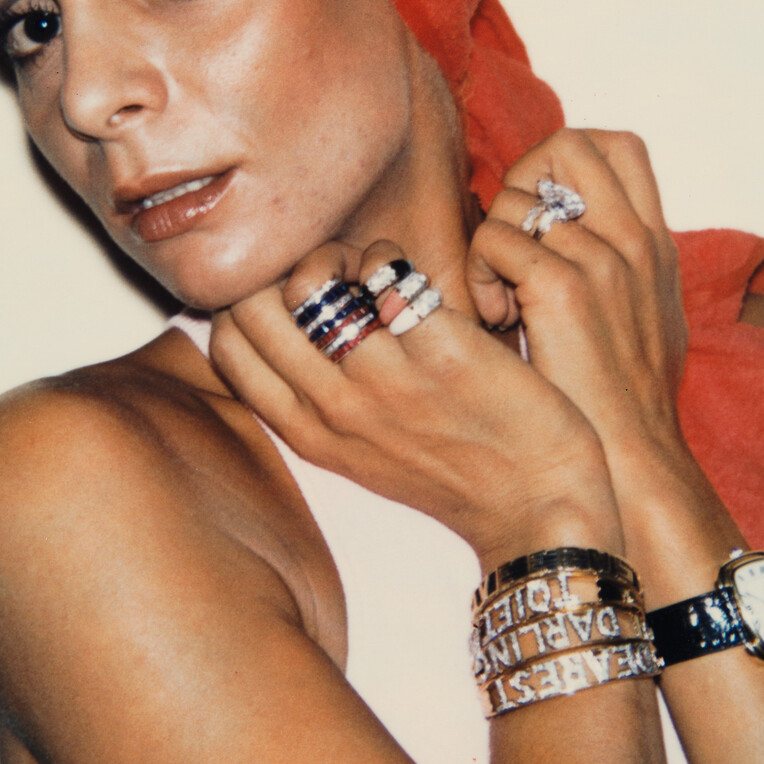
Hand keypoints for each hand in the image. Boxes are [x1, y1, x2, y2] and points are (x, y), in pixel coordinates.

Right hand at [208, 237, 621, 568]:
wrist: (538, 505)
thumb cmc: (453, 471)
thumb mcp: (360, 453)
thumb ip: (315, 400)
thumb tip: (280, 326)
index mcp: (309, 433)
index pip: (226, 344)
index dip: (247, 303)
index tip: (291, 299)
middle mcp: (336, 406)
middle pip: (254, 303)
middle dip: (285, 270)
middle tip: (332, 278)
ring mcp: (386, 379)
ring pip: (314, 276)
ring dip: (342, 257)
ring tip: (378, 278)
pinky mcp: (441, 351)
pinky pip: (385, 270)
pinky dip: (393, 260)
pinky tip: (417, 282)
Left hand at [466, 130, 693, 504]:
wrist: (635, 461)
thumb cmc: (624, 406)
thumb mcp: (645, 322)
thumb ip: (620, 272)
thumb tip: (571, 243)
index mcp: (656, 244)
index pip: (619, 147)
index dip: (564, 164)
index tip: (541, 218)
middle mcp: (635, 240)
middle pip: (569, 144)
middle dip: (521, 180)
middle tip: (509, 241)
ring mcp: (604, 260)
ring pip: (517, 198)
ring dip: (491, 241)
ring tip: (498, 299)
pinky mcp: (565, 288)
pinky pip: (496, 239)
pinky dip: (479, 273)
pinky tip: (494, 319)